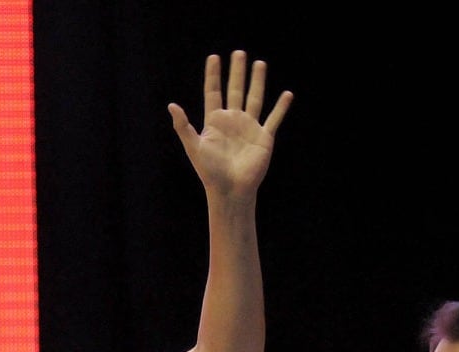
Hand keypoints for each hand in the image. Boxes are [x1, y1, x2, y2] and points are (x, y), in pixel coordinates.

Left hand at [168, 50, 291, 200]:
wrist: (230, 190)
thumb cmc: (210, 172)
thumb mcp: (194, 147)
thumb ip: (184, 126)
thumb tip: (172, 105)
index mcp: (215, 122)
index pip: (213, 92)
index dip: (213, 75)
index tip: (214, 57)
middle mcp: (233, 121)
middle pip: (235, 90)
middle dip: (237, 72)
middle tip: (239, 53)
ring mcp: (249, 128)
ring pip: (254, 98)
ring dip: (257, 81)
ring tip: (260, 63)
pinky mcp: (264, 137)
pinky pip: (274, 119)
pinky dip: (281, 107)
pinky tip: (287, 94)